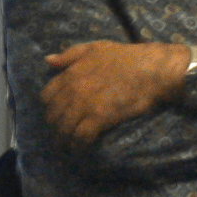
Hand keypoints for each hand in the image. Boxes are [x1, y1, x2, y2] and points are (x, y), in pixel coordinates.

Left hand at [40, 41, 189, 146]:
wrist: (150, 70)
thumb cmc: (124, 57)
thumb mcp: (93, 48)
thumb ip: (69, 55)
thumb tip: (47, 61)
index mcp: (70, 74)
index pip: (46, 96)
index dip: (49, 107)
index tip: (55, 112)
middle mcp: (74, 91)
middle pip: (53, 115)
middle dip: (54, 125)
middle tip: (60, 132)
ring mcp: (86, 105)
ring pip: (64, 128)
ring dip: (63, 139)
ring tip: (67, 145)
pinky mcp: (100, 118)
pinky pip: (81, 136)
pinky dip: (78, 144)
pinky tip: (80, 148)